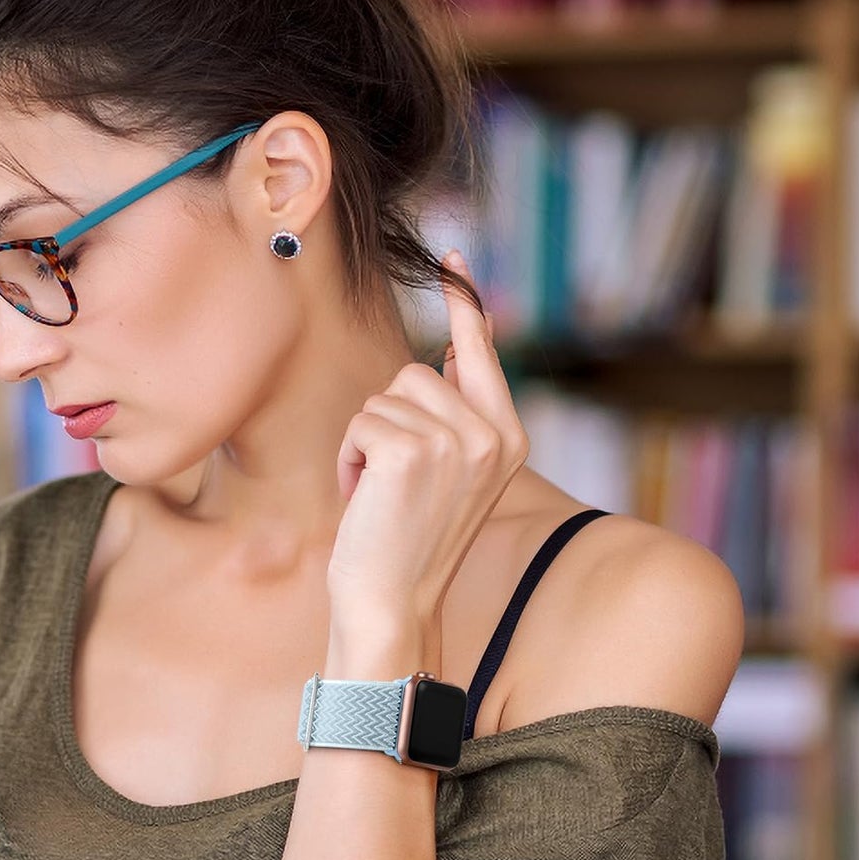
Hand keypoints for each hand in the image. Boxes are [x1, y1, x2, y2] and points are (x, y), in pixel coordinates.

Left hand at [329, 251, 528, 648]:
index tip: (453, 258)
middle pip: (414, 372)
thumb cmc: (409, 540)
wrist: (393, 602)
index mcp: (508, 437)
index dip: (464, 305)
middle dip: (388, 419)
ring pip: (384, 396)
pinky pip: (360, 422)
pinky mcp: (411, 450)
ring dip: (366, 440)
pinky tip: (364, 498)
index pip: (481, 353)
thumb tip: (448, 354)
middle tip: (393, 480)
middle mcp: (491, 434)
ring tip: (381, 492)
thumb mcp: (450, 474)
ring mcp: (456, 441)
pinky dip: (349, 458)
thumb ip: (456, 414)